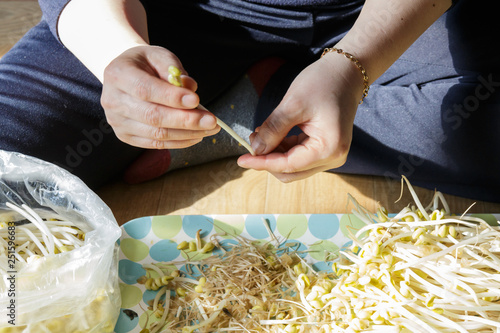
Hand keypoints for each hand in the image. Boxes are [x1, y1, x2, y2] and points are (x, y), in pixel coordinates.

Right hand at [101, 45, 219, 148]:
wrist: (125, 76)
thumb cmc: (145, 64)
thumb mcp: (159, 55)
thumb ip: (174, 69)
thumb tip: (190, 88)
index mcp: (118, 75)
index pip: (145, 90)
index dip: (172, 98)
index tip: (197, 100)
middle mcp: (113, 100)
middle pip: (152, 116)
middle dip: (186, 120)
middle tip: (211, 121)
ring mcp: (117, 122)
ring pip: (156, 134)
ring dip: (187, 133)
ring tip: (209, 129)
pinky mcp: (126, 136)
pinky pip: (156, 144)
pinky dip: (179, 142)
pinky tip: (196, 135)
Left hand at [237, 53, 363, 181]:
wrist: (346, 72)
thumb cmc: (323, 83)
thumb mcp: (293, 104)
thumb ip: (274, 129)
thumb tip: (256, 150)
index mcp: (329, 148)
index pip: (288, 165)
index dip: (262, 163)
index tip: (240, 160)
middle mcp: (333, 157)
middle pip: (291, 172)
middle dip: (268, 159)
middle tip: (252, 140)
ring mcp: (330, 155)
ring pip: (293, 166)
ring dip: (274, 154)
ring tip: (261, 133)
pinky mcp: (326, 149)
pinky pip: (299, 157)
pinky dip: (283, 149)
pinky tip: (272, 135)